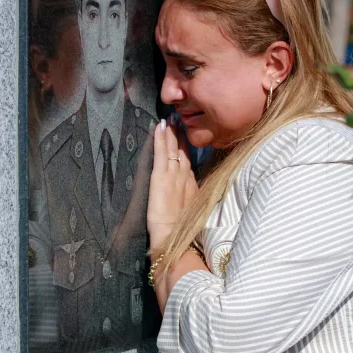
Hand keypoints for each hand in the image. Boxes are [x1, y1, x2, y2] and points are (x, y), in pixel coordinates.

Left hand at [147, 118, 197, 248]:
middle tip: (179, 118)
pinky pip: (161, 152)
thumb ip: (193, 199)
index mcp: (192, 185)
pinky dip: (160, 138)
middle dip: (180, 134)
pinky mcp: (161, 176)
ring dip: (171, 131)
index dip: (187, 146)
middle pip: (183, 150)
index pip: (189, 160)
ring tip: (170, 118)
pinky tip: (159, 126)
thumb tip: (193, 195)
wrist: (173, 234)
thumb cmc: (182, 229)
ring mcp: (173, 174)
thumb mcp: (193, 211)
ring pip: (172, 148)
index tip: (187, 134)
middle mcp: (185, 176)